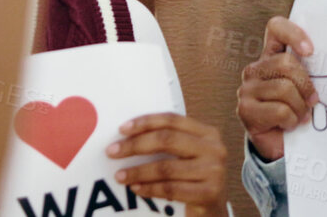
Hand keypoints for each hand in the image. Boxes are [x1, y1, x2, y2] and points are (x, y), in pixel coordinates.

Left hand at [107, 113, 225, 214]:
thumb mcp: (187, 156)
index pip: (172, 120)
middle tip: (112, 152)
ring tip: (120, 176)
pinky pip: (171, 189)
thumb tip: (127, 136)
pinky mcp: (210, 193)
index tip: (122, 129)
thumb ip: (169, 142)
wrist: (213, 212)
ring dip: (137, 171)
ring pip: (166, 167)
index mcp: (207, 133)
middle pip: (167, 140)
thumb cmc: (194, 179)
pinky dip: (149, 188)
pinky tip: (137, 188)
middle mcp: (214, 149)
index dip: (145, 122)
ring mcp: (214, 171)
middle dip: (135, 145)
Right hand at [237, 16, 317, 162]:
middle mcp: (255, 69)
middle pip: (286, 63)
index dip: (293, 34)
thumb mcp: (304, 88)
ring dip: (300, 108)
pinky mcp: (245, 110)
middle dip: (306, 85)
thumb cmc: (297, 112)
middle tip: (312, 101)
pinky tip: (290, 125)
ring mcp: (247, 89)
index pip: (276, 28)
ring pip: (284, 89)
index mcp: (271, 57)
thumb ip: (310, 72)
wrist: (280, 146)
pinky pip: (280, 110)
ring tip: (300, 116)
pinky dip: (292, 120)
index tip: (310, 51)